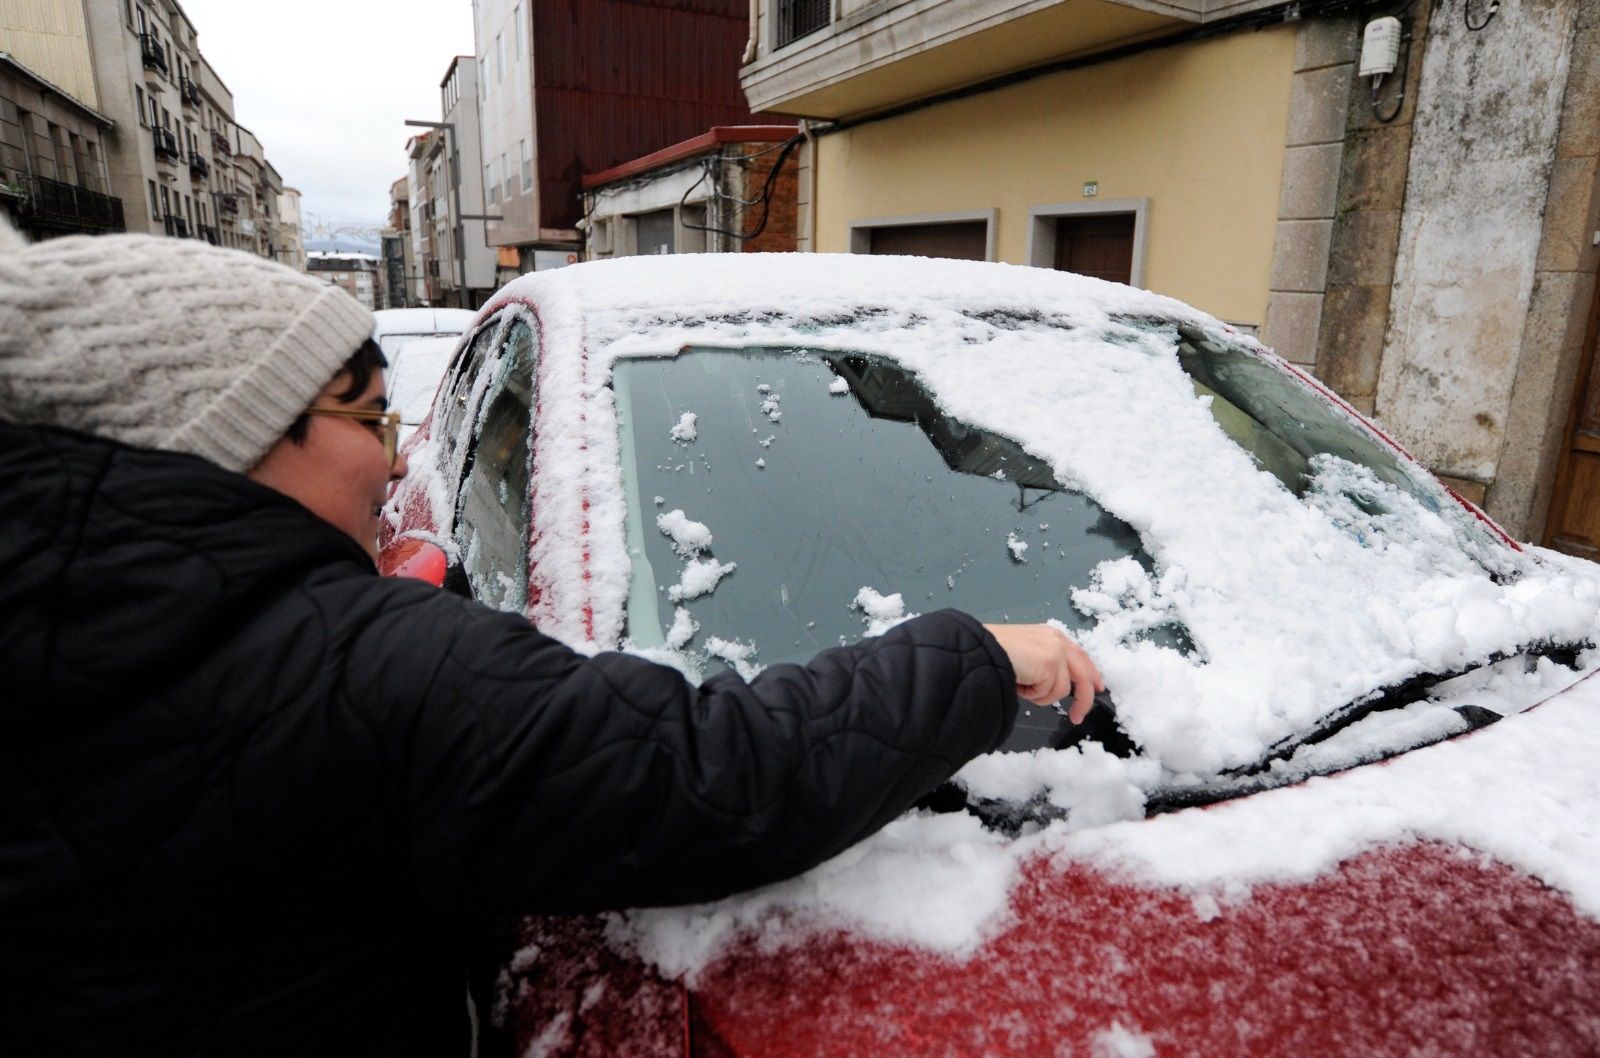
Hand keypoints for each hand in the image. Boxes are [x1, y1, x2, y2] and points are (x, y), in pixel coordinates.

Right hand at [983, 624, 1104, 723]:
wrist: (981, 650)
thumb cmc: (991, 653)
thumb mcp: (1022, 655)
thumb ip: (1041, 663)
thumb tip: (1050, 684)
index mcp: (1049, 635)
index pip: (1079, 655)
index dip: (1090, 673)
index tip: (1097, 687)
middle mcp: (1056, 639)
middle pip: (1084, 674)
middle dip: (1084, 698)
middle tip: (1077, 717)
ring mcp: (1056, 651)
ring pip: (1062, 689)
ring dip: (1041, 696)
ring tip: (1022, 688)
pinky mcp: (1052, 663)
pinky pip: (1050, 693)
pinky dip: (1034, 695)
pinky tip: (1020, 685)